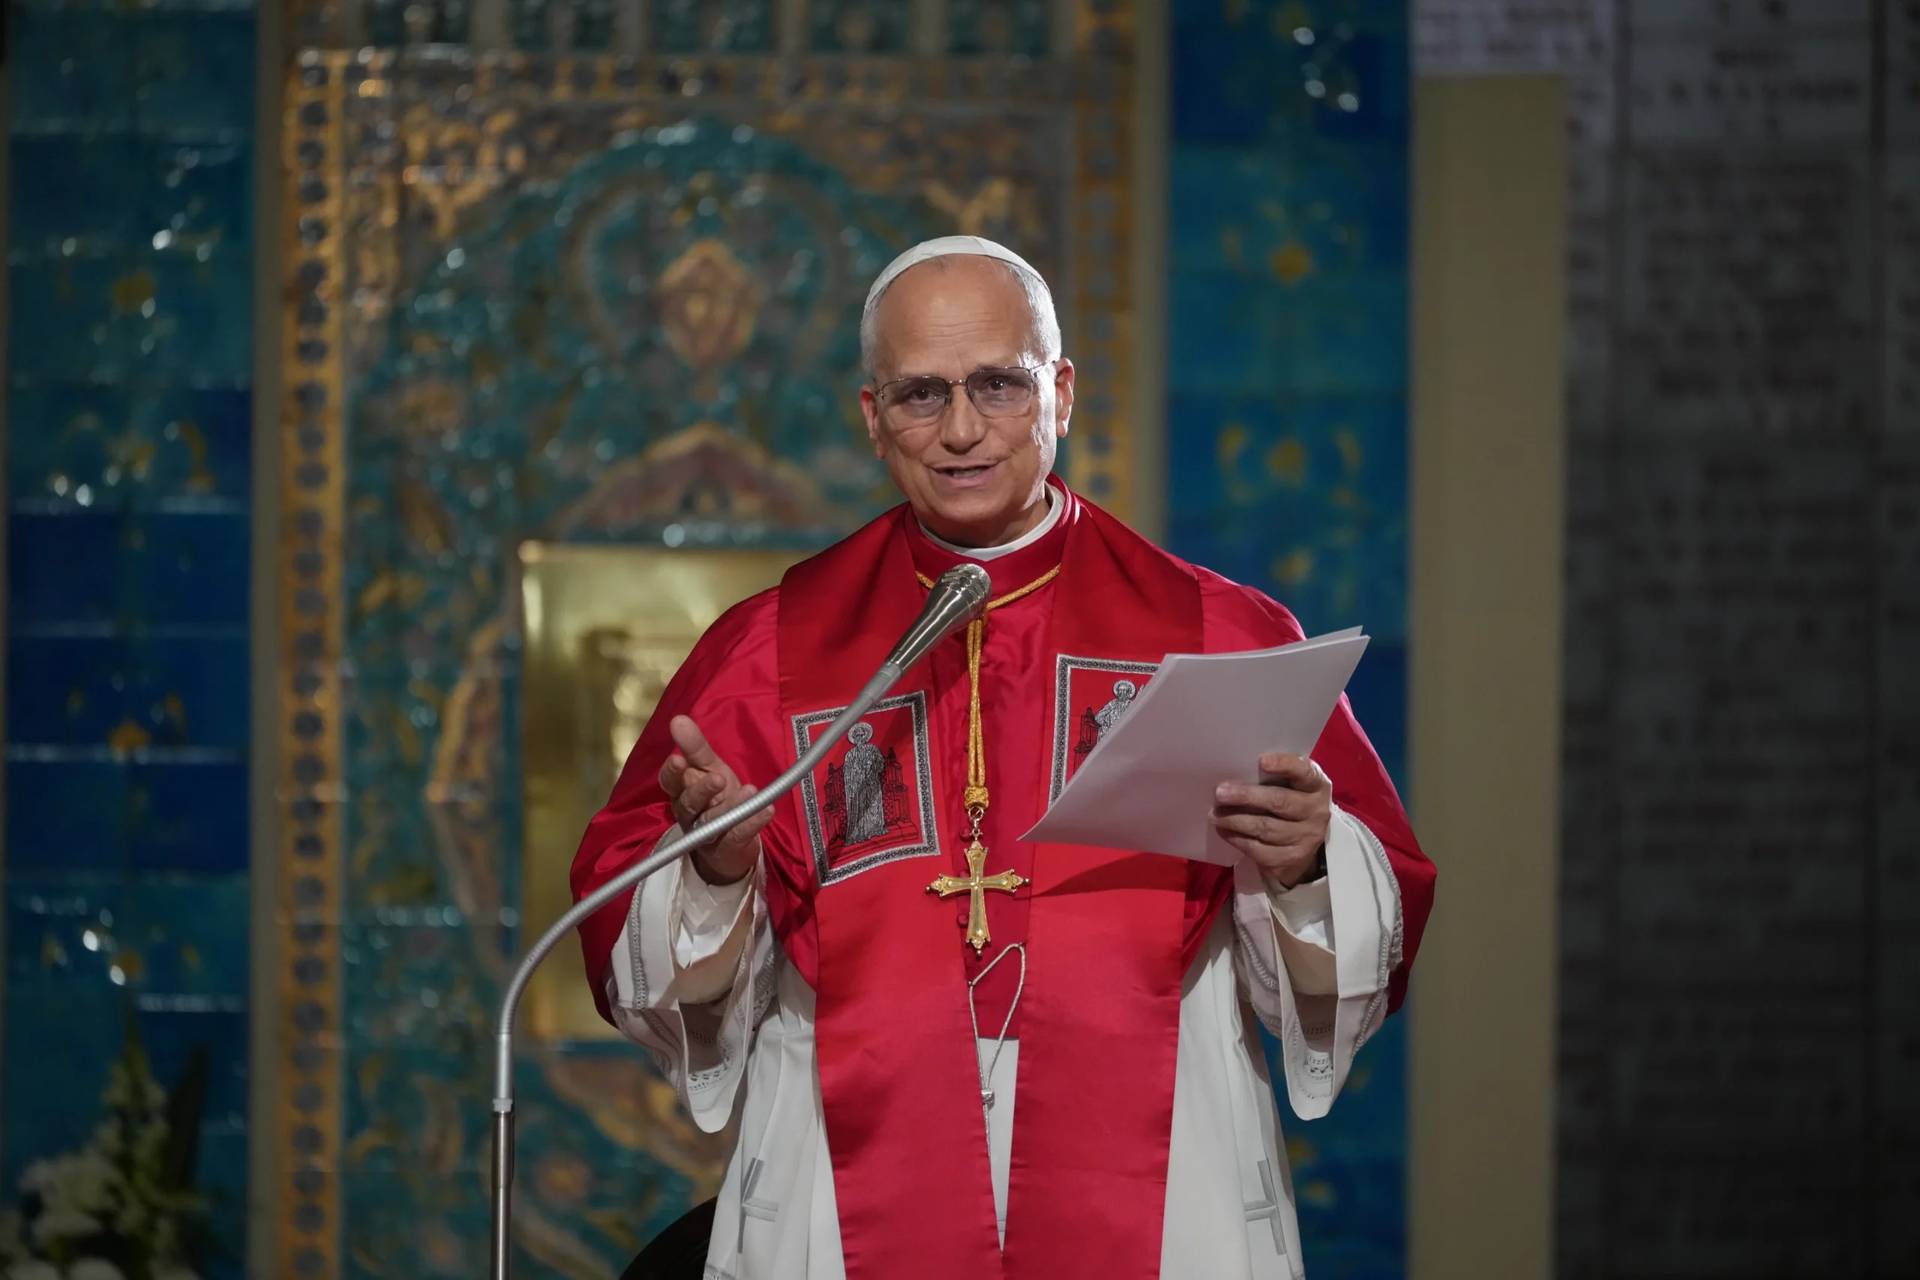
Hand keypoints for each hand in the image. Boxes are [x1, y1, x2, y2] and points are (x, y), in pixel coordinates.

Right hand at [658, 715, 770, 885]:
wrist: (729, 845)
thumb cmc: (716, 798)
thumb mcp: (708, 768)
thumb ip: (695, 747)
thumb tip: (678, 719)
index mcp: (682, 792)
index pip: (670, 782)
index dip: (673, 772)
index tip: (679, 759)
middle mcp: (689, 814)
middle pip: (690, 803)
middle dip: (702, 790)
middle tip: (718, 778)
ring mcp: (707, 833)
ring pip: (714, 820)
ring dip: (732, 805)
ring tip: (750, 791)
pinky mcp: (727, 848)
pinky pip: (738, 835)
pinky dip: (753, 823)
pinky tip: (767, 811)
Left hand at [1211, 752, 1330, 888]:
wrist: (1302, 843)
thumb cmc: (1288, 802)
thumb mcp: (1289, 786)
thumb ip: (1271, 777)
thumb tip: (1234, 773)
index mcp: (1317, 786)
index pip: (1305, 772)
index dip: (1284, 765)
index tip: (1261, 761)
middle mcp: (1317, 812)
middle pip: (1280, 802)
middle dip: (1247, 796)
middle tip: (1220, 793)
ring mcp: (1306, 838)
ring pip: (1266, 828)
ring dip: (1235, 820)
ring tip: (1214, 814)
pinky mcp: (1291, 859)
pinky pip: (1259, 849)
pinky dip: (1237, 839)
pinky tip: (1223, 830)